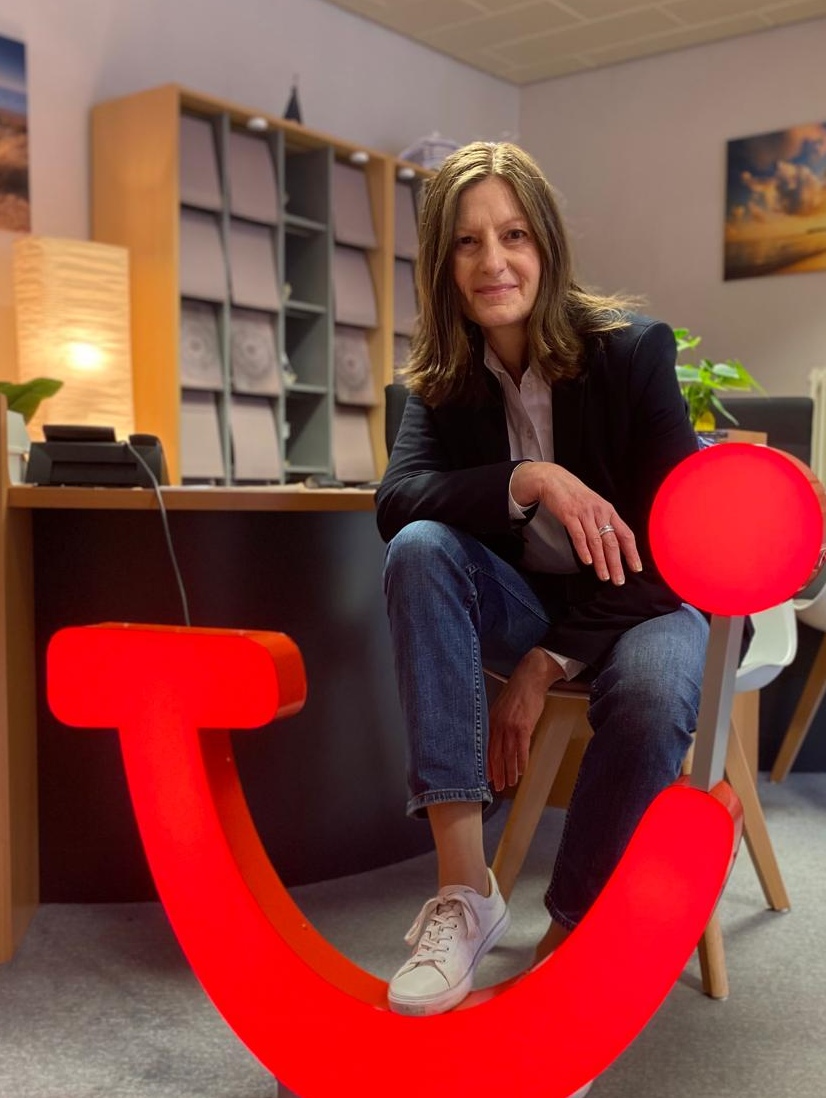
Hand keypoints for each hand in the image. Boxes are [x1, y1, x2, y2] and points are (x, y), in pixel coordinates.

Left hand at [488, 648, 563, 790]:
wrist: (529, 679)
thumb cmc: (517, 693)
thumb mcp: (500, 708)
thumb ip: (497, 724)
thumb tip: (498, 742)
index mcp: (490, 721)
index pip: (485, 748)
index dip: (486, 765)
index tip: (487, 777)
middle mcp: (497, 725)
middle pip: (495, 755)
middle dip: (496, 773)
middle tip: (498, 786)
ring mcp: (510, 726)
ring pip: (508, 755)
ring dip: (510, 771)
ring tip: (511, 782)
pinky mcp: (523, 726)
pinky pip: (522, 749)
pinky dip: (522, 762)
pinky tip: (522, 771)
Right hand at [511, 461, 641, 583]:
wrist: (555, 481)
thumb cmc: (576, 497)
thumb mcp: (595, 507)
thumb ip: (604, 523)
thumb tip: (613, 546)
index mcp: (609, 511)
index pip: (625, 534)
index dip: (632, 552)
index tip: (636, 568)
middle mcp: (600, 512)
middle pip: (612, 542)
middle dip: (616, 563)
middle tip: (618, 580)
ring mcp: (585, 514)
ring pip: (596, 542)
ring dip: (601, 562)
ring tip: (604, 576)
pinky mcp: (569, 515)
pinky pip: (579, 535)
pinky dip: (584, 550)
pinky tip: (588, 562)